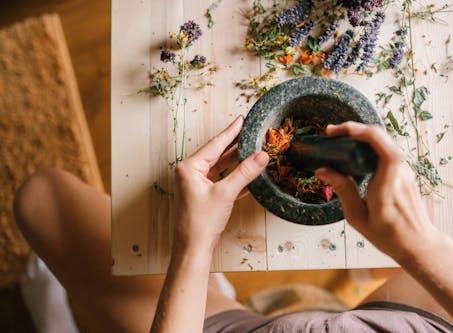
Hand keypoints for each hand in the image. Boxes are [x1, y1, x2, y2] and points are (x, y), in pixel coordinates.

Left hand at [173, 116, 268, 252]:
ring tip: (253, 149)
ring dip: (237, 162)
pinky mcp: (205, 196)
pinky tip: (250, 174)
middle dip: (235, 145)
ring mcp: (198, 185)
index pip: (214, 145)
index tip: (241, 120)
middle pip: (218, 154)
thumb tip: (261, 156)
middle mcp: (191, 173)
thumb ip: (245, 173)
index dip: (230, 132)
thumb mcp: (225, 193)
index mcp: (190, 168)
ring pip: (221, 168)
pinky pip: (223, 181)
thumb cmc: (201, 221)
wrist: (194, 247)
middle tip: (249, 131)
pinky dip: (236, 178)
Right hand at [315, 121, 443, 262]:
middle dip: (356, 129)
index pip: (387, 153)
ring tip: (338, 138)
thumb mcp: (358, 218)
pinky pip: (386, 150)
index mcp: (388, 190)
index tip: (345, 132)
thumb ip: (343, 190)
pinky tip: (353, 149)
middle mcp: (400, 176)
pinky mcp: (404, 171)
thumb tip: (323, 170)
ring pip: (384, 142)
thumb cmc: (389, 235)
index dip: (368, 135)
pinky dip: (368, 144)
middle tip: (331, 132)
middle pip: (383, 140)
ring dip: (361, 135)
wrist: (417, 242)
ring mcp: (405, 171)